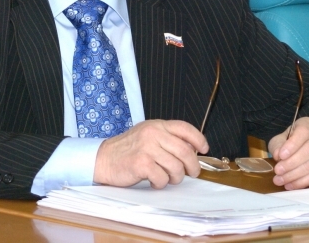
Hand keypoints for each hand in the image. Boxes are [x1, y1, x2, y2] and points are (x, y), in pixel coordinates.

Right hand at [93, 120, 208, 188]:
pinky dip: (160, 184)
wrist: (104, 159)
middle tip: (191, 173)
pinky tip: (153, 181)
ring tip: (167, 178)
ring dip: (175, 178)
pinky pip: (162, 178)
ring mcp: (147, 148)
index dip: (198, 139)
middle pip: (185, 151)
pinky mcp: (141, 164)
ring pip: (176, 168)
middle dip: (192, 166)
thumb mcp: (148, 135)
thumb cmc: (128, 149)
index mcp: (157, 125)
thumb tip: (192, 150)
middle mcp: (153, 134)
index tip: (204, 149)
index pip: (185, 128)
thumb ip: (167, 138)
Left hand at [268, 117, 308, 189]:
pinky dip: (302, 182)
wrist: (308, 149)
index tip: (280, 156)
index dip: (292, 144)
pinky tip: (290, 185)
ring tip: (280, 180)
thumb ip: (278, 145)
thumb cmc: (291, 142)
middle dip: (291, 163)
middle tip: (277, 171)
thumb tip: (278, 155)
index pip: (303, 132)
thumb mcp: (281, 139)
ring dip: (294, 175)